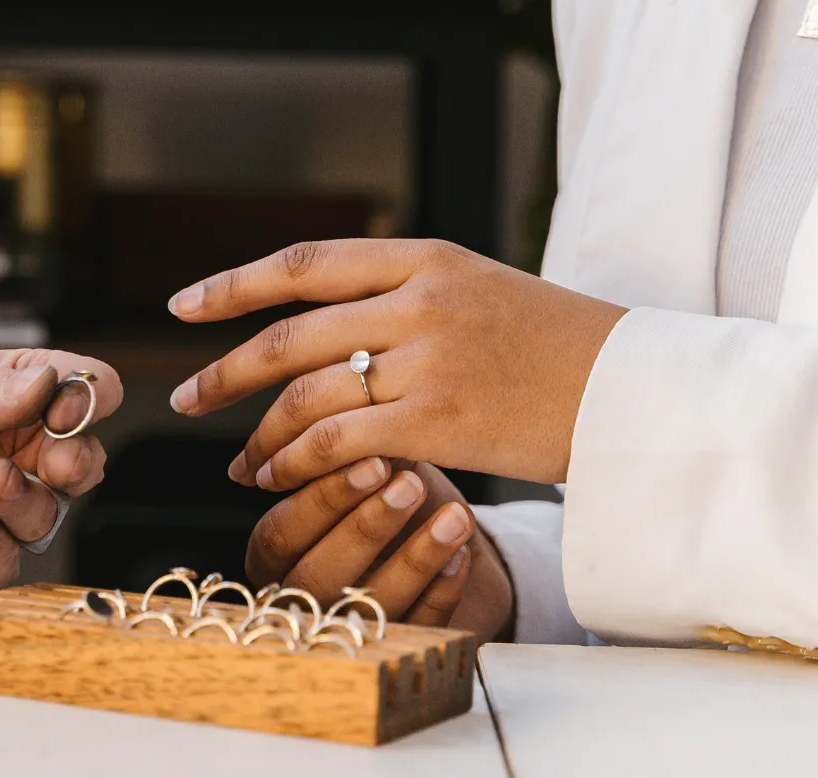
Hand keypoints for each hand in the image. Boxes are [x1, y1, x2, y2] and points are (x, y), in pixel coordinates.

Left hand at [0, 348, 121, 598]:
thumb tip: (50, 381)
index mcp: (6, 397)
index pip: (79, 391)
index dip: (88, 397)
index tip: (64, 405)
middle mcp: (9, 452)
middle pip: (82, 460)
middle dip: (80, 461)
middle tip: (59, 460)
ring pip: (51, 514)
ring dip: (31, 501)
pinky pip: (6, 561)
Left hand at [167, 239, 626, 486]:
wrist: (634, 389)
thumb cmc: (555, 346)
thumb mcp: (478, 290)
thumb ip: (402, 297)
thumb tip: (325, 327)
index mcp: (424, 258)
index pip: (304, 263)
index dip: (234, 284)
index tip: (183, 306)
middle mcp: (418, 299)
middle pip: (288, 334)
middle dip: (224, 373)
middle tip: (184, 398)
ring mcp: (428, 358)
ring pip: (306, 395)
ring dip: (260, 435)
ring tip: (240, 463)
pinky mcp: (438, 420)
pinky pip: (338, 442)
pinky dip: (296, 463)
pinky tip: (277, 479)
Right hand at [246, 458, 513, 642]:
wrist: (438, 544)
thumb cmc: (389, 495)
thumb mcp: (364, 471)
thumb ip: (346, 457)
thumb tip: (352, 422)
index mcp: (273, 552)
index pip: (282, 530)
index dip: (325, 497)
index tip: (372, 458)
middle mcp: (298, 597)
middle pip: (316, 574)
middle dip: (365, 527)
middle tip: (409, 485)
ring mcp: (346, 631)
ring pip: (369, 606)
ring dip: (414, 558)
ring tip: (454, 515)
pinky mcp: (399, 651)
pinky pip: (419, 628)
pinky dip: (442, 590)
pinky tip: (463, 554)